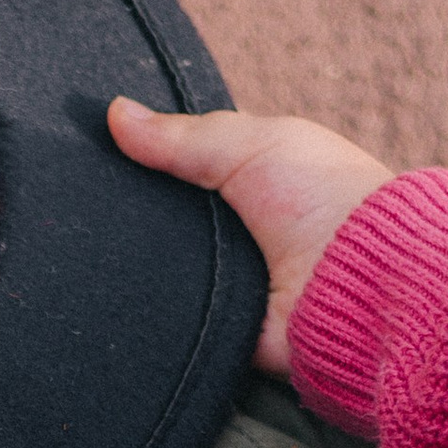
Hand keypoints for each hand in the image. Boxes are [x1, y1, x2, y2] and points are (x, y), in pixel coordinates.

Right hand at [108, 101, 392, 370]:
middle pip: (161, 224)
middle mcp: (236, 237)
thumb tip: (115, 113)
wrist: (360, 282)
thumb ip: (183, 136)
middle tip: (88, 200)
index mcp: (251, 186)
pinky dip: (150, 308)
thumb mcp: (252, 144)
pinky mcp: (220, 333)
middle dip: (132, 215)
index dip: (142, 163)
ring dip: (136, 261)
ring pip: (157, 272)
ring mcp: (226, 287)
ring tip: (96, 243)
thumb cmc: (325, 199)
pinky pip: (169, 321)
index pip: (180, 173)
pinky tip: (120, 290)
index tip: (92, 150)